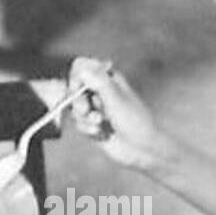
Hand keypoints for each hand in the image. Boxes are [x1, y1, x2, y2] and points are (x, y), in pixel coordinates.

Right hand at [68, 57, 176, 172]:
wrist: (142, 148)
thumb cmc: (135, 121)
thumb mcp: (116, 99)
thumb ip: (99, 82)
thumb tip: (81, 67)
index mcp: (108, 77)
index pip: (81, 66)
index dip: (76, 77)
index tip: (78, 87)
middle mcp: (99, 90)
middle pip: (73, 88)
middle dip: (77, 101)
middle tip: (86, 110)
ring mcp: (95, 108)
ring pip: (74, 108)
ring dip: (84, 118)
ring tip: (99, 124)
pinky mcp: (92, 124)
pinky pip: (78, 123)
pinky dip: (86, 129)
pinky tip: (100, 134)